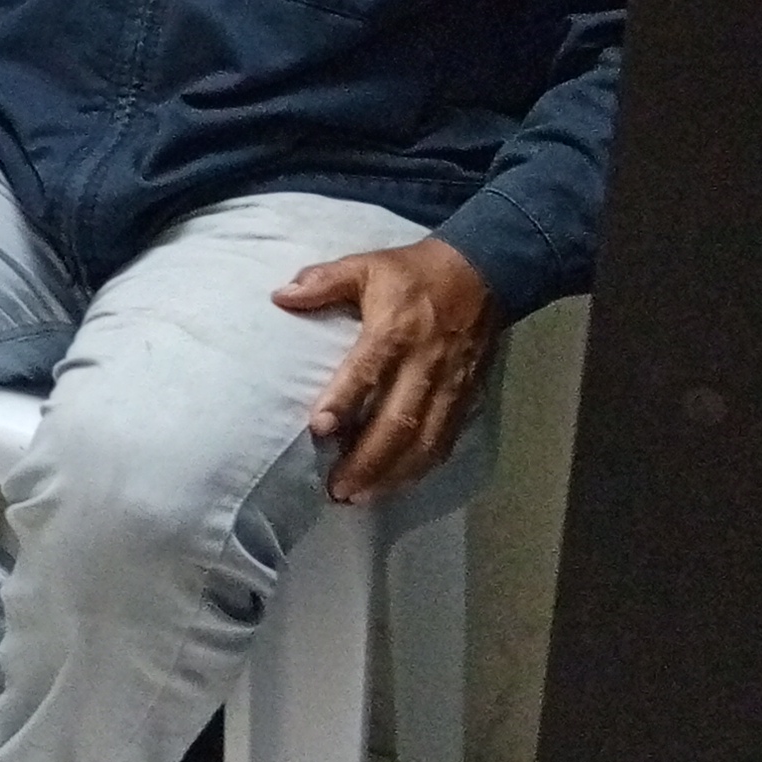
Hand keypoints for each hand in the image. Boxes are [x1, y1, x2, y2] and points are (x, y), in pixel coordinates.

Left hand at [274, 236, 499, 503]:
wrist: (482, 274)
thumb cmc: (412, 273)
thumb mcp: (365, 265)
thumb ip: (322, 281)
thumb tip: (280, 296)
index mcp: (394, 331)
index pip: (368, 371)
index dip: (344, 401)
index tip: (318, 428)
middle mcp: (424, 364)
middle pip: (398, 421)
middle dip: (367, 460)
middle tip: (336, 488)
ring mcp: (449, 386)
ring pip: (424, 440)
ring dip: (393, 474)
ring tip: (358, 497)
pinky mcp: (466, 398)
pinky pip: (444, 440)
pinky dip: (421, 468)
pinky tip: (396, 484)